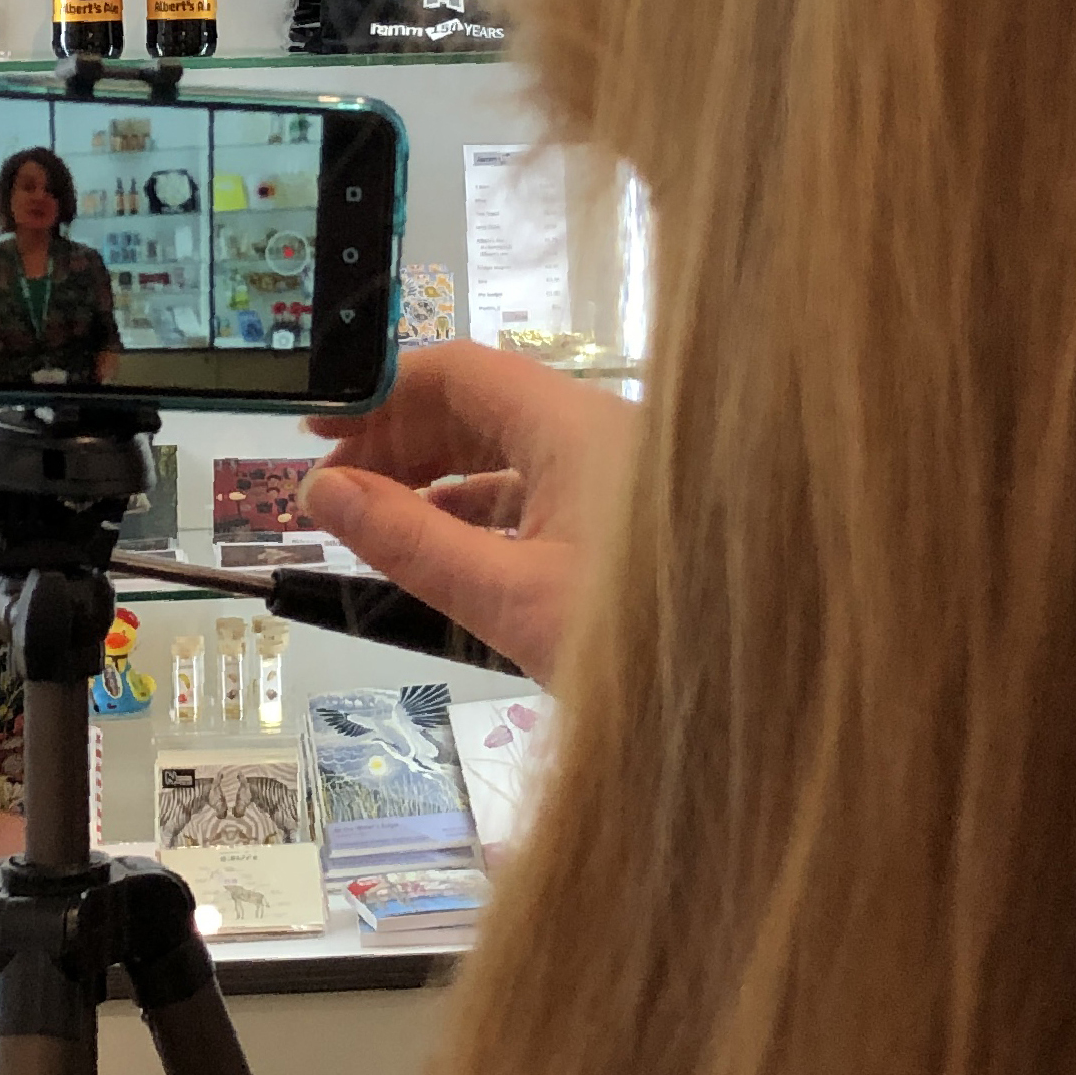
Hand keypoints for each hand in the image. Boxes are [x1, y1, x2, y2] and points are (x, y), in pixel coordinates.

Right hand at [301, 340, 635, 682]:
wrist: (760, 703)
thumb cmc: (641, 646)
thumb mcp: (508, 597)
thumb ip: (410, 542)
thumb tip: (325, 492)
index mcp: (575, 426)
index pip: (456, 372)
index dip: (379, 392)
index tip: (315, 430)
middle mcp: (601, 432)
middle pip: (480, 407)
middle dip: (398, 440)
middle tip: (331, 488)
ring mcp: (619, 474)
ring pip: (508, 451)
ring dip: (435, 479)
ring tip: (371, 520)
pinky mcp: (627, 518)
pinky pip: (540, 490)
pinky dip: (480, 510)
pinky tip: (441, 547)